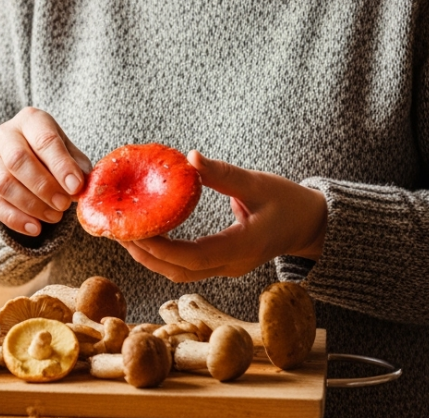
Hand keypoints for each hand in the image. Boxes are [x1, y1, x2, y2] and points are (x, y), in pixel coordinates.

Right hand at [0, 107, 92, 236]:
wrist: (29, 156)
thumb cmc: (54, 154)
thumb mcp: (70, 152)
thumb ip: (77, 167)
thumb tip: (82, 188)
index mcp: (31, 120)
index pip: (44, 141)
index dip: (61, 166)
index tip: (76, 188)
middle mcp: (6, 134)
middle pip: (17, 160)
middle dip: (43, 187)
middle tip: (64, 205)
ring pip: (4, 183)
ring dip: (31, 205)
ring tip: (54, 217)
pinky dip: (15, 219)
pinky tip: (35, 228)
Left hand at [121, 151, 326, 281]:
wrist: (312, 225)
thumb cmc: (290, 202)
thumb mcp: (260, 183)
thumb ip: (224, 174)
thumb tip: (190, 157)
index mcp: (243, 248)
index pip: (194, 257)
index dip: (160, 247)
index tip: (133, 230)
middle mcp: (232, 264)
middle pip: (179, 271)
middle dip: (145, 254)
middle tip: (117, 230)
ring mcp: (227, 267)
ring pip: (180, 272)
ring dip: (150, 256)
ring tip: (124, 232)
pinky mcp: (222, 262)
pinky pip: (186, 264)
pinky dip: (163, 253)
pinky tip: (146, 233)